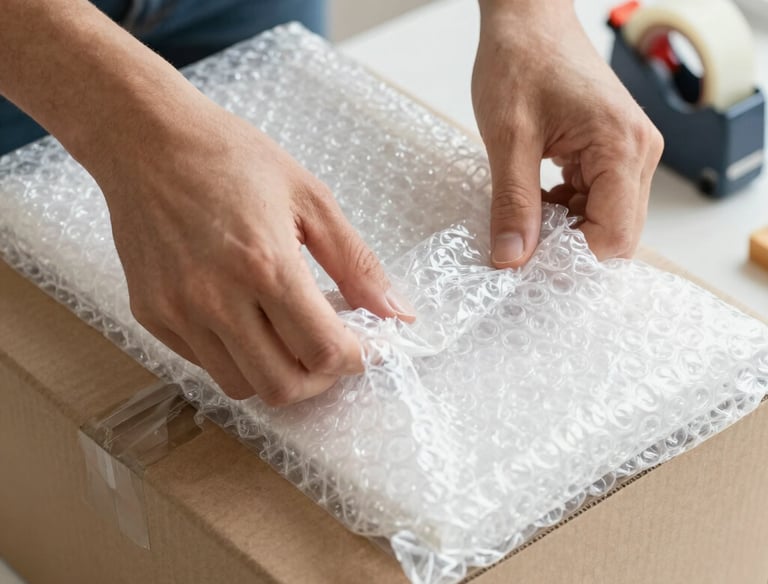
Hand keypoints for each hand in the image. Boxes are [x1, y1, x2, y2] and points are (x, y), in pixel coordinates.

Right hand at [93, 99, 413, 403]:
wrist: (146, 140)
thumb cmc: (232, 158)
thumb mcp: (310, 198)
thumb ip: (357, 263)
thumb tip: (397, 313)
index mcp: (266, 265)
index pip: (324, 351)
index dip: (358, 358)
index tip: (366, 345)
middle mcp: (217, 299)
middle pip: (283, 387)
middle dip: (320, 379)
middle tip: (330, 349)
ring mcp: (178, 312)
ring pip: (241, 386)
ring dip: (277, 373)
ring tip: (288, 335)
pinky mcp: (150, 315)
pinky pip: (203, 364)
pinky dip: (236, 357)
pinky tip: (247, 320)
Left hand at [472, 0, 663, 266]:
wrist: (528, 20)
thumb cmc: (521, 60)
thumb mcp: (508, 137)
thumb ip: (512, 202)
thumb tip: (511, 258)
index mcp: (622, 147)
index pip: (614, 235)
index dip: (571, 260)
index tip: (528, 269)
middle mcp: (638, 153)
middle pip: (617, 234)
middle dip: (570, 251)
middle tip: (521, 256)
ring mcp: (629, 153)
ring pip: (606, 221)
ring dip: (566, 233)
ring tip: (523, 227)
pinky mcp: (611, 153)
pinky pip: (596, 201)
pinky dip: (565, 214)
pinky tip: (535, 207)